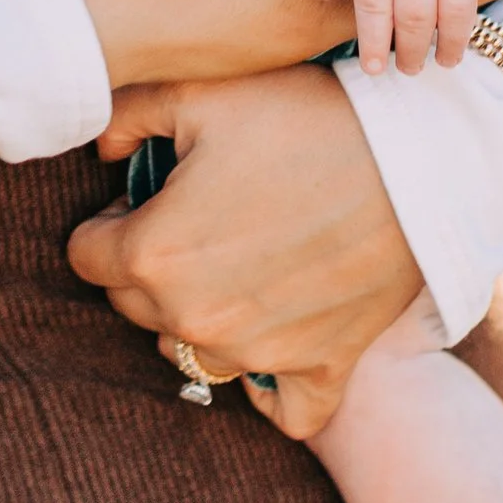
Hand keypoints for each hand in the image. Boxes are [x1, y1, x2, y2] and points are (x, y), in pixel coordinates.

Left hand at [69, 65, 418, 439]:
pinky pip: (282, 410)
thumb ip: (127, 114)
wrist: (414, 156)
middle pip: (134, 304)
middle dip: (149, 264)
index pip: (87, 256)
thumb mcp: (201, 91)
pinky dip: (272, 386)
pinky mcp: (321, 369)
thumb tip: (102, 146)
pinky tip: (274, 337)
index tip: (143, 197)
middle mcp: (197, 319)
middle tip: (195, 217)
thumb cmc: (302, 116)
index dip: (110, 220)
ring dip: (201, 314)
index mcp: (155, 254)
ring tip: (236, 259)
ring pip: (194, 350)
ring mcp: (260, 354)